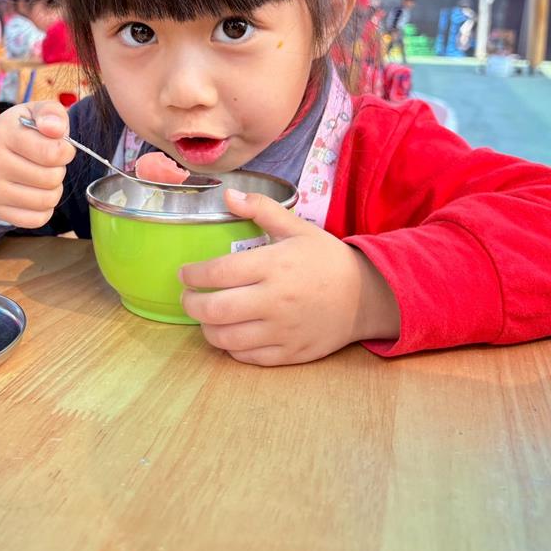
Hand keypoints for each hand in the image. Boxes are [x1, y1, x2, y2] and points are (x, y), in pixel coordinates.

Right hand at [0, 101, 75, 226]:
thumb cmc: (21, 132)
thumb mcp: (34, 112)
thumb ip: (52, 113)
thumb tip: (57, 129)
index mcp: (3, 133)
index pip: (52, 152)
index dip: (66, 151)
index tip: (60, 147)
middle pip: (52, 178)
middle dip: (59, 170)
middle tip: (48, 163)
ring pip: (47, 200)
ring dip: (54, 189)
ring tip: (43, 177)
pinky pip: (37, 219)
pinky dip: (44, 209)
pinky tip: (36, 193)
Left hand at [180, 189, 399, 366]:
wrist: (365, 296)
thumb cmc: (327, 259)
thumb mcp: (298, 227)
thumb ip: (262, 209)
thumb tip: (229, 194)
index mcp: (274, 266)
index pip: (218, 272)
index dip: (193, 275)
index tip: (185, 273)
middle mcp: (274, 300)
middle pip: (214, 309)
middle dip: (191, 303)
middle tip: (187, 296)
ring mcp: (281, 331)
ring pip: (225, 338)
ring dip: (206, 327)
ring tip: (205, 315)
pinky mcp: (288, 353)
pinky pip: (247, 356)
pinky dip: (230, 346)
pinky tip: (229, 332)